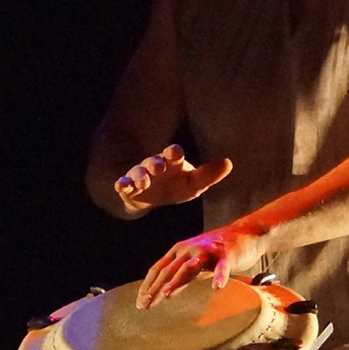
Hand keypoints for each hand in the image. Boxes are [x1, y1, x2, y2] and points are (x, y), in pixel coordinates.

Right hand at [113, 143, 232, 215]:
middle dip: (154, 162)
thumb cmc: (175, 186)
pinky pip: (122, 185)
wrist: (149, 197)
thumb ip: (209, 174)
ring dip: (139, 176)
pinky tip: (121, 186)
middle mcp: (154, 166)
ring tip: (143, 182)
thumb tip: (228, 162)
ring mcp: (139, 176)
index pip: (173, 154)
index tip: (174, 152)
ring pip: (137, 173)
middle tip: (158, 166)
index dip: (173, 152)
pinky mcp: (127, 188)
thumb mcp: (194, 183)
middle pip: (153, 161)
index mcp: (172, 162)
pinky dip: (121, 185)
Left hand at [138, 222, 263, 308]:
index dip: (147, 285)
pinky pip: (222, 267)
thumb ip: (182, 277)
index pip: (157, 269)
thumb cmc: (217, 253)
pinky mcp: (226, 254)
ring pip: (188, 267)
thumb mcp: (195, 264)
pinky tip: (216, 287)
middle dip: (154, 288)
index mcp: (178, 252)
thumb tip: (165, 293)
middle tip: (145, 304)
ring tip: (166, 295)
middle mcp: (188, 250)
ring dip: (176, 281)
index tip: (140, 302)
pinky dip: (219, 276)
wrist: (245, 233)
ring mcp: (207, 252)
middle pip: (168, 270)